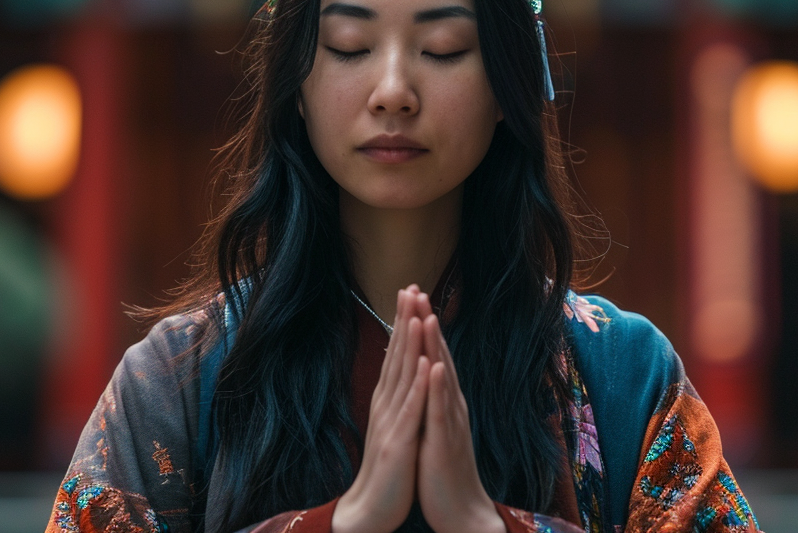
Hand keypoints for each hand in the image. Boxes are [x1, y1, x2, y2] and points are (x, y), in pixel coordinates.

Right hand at [333, 286, 430, 532]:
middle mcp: (386, 405)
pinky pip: (411, 413)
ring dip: (410, 345)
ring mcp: (391, 424)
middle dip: (405, 320)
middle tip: (410, 286)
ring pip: (403, 378)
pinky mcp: (398, 445)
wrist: (370, 511)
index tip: (410, 290)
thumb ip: (397, 398)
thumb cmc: (388, 469)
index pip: (397, 353)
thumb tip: (403, 370)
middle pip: (397, 356)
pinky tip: (428, 368)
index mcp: (388, 401)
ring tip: (417, 314)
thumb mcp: (393, 426)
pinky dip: (419, 389)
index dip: (404, 321)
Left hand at [415, 308, 506, 532]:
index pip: (433, 356)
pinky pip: (443, 411)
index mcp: (445, 401)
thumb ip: (432, 401)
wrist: (461, 511)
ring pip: (444, 376)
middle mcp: (451, 404)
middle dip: (428, 323)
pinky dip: (439, 388)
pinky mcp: (446, 441)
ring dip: (435, 347)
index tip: (412, 297)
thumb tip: (425, 376)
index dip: (422, 326)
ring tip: (427, 316)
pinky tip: (435, 368)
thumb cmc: (444, 470)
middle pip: (439, 356)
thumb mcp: (435, 427)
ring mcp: (451, 421)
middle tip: (418, 289)